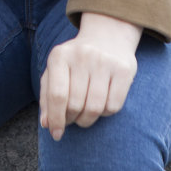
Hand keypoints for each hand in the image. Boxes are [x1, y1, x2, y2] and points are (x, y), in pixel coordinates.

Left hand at [39, 13, 142, 140]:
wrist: (107, 36)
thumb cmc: (75, 61)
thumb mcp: (56, 71)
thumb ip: (47, 97)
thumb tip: (46, 124)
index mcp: (59, 55)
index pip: (57, 95)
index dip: (56, 119)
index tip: (56, 134)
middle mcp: (82, 55)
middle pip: (75, 105)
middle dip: (71, 120)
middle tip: (72, 119)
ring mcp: (105, 61)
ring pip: (95, 108)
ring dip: (87, 120)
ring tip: (85, 114)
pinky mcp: (124, 70)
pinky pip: (113, 106)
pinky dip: (105, 113)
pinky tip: (102, 103)